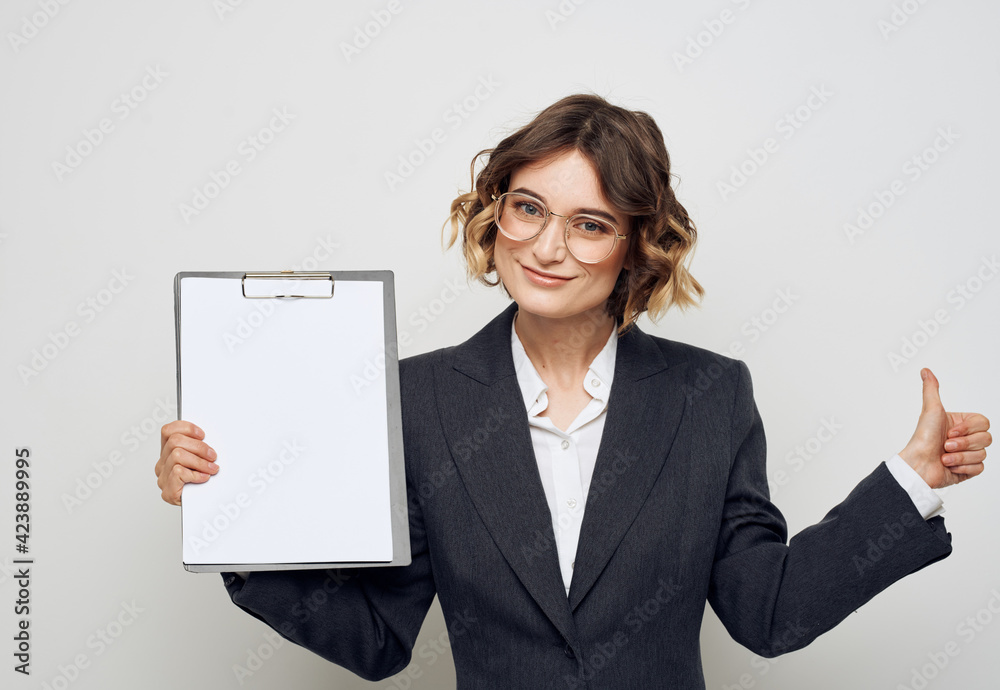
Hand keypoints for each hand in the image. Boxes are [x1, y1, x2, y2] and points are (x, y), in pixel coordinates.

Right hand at [155, 420, 218, 505]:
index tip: (202, 435)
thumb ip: (199, 448)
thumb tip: (212, 438)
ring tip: (211, 468)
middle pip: (175, 442)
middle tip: (212, 455)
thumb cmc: (202, 483)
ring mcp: (163, 477)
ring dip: (199, 461)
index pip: (168, 431)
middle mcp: (163, 464)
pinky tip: (203, 478)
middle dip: (199, 447)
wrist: (200, 508)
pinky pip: (178, 472)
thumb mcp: (201, 460)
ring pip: (177, 455)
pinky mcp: (168, 491)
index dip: (186, 428)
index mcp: (168, 453)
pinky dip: (195, 474)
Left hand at [898, 368, 990, 488]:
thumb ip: (931, 389)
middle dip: (964, 443)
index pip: (983, 422)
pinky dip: (963, 468)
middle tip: (945, 445)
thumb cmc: (923, 437)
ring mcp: (967, 455)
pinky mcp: (968, 470)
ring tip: (944, 457)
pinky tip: (949, 466)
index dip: (968, 428)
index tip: (950, 431)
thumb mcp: (930, 409)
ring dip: (960, 456)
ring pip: (982, 454)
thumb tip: (925, 371)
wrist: (918, 464)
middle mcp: (965, 438)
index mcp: (960, 424)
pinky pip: (979, 468)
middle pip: (987, 438)